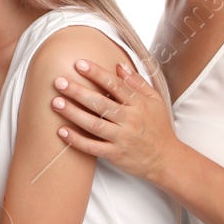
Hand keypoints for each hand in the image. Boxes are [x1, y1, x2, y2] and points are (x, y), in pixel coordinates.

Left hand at [50, 60, 179, 183]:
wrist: (167, 159)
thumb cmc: (159, 127)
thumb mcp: (155, 101)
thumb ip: (137, 83)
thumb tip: (119, 65)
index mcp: (139, 104)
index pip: (115, 85)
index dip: (97, 73)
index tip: (79, 64)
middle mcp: (130, 120)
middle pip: (101, 103)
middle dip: (79, 92)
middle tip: (58, 82)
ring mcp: (122, 138)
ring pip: (94, 124)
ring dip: (73, 113)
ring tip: (55, 103)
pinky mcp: (116, 155)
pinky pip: (93, 147)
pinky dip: (77, 140)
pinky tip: (61, 131)